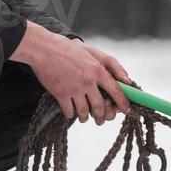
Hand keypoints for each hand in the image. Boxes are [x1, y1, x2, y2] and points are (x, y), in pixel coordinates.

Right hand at [10, 23, 133, 123]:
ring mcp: (74, 89)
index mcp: (97, 70)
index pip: (115, 90)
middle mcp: (88, 81)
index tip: (126, 109)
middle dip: (101, 117)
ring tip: (84, 118)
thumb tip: (124, 79)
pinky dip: (71, 114)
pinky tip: (71, 112)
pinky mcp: (61, 94)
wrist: (44, 49)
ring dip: (85, 117)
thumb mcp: (91, 54)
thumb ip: (108, 66)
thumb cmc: (67, 49)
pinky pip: (69, 111)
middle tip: (101, 121)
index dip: (122, 102)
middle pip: (100, 106)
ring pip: (84, 112)